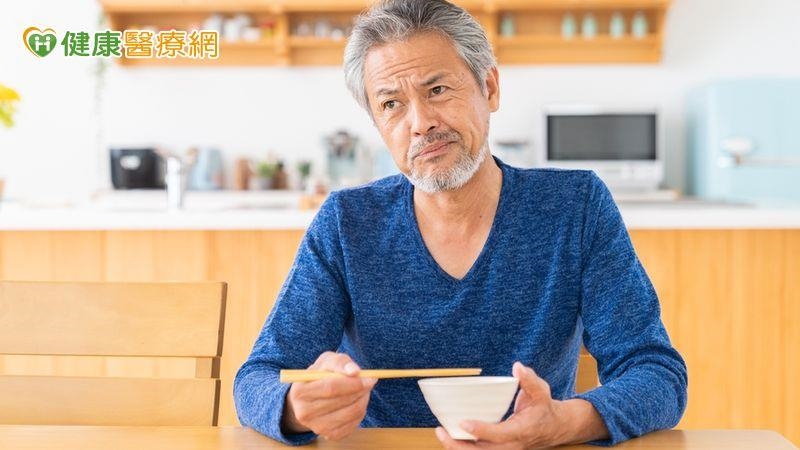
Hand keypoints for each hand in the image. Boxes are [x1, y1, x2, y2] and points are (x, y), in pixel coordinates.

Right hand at [282, 352, 376, 440]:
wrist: (312, 397)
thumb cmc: (320, 375)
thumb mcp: (327, 361)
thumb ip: (340, 362)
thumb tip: (355, 372)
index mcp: (299, 391)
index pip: (330, 388)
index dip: (352, 383)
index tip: (367, 378)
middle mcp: (304, 413)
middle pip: (341, 401)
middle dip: (360, 390)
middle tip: (370, 382)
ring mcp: (316, 427)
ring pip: (350, 413)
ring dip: (363, 400)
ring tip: (364, 390)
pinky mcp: (329, 435)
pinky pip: (353, 424)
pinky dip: (361, 411)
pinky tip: (357, 401)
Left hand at [435, 362, 606, 448]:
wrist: (555, 427)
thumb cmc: (545, 408)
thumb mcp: (541, 392)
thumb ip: (529, 380)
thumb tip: (518, 367)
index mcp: (521, 431)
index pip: (499, 435)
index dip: (481, 430)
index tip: (463, 423)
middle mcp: (511, 444)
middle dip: (460, 446)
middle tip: (442, 431)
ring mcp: (504, 449)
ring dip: (457, 447)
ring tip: (441, 433)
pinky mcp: (498, 448)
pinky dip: (463, 446)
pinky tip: (449, 435)